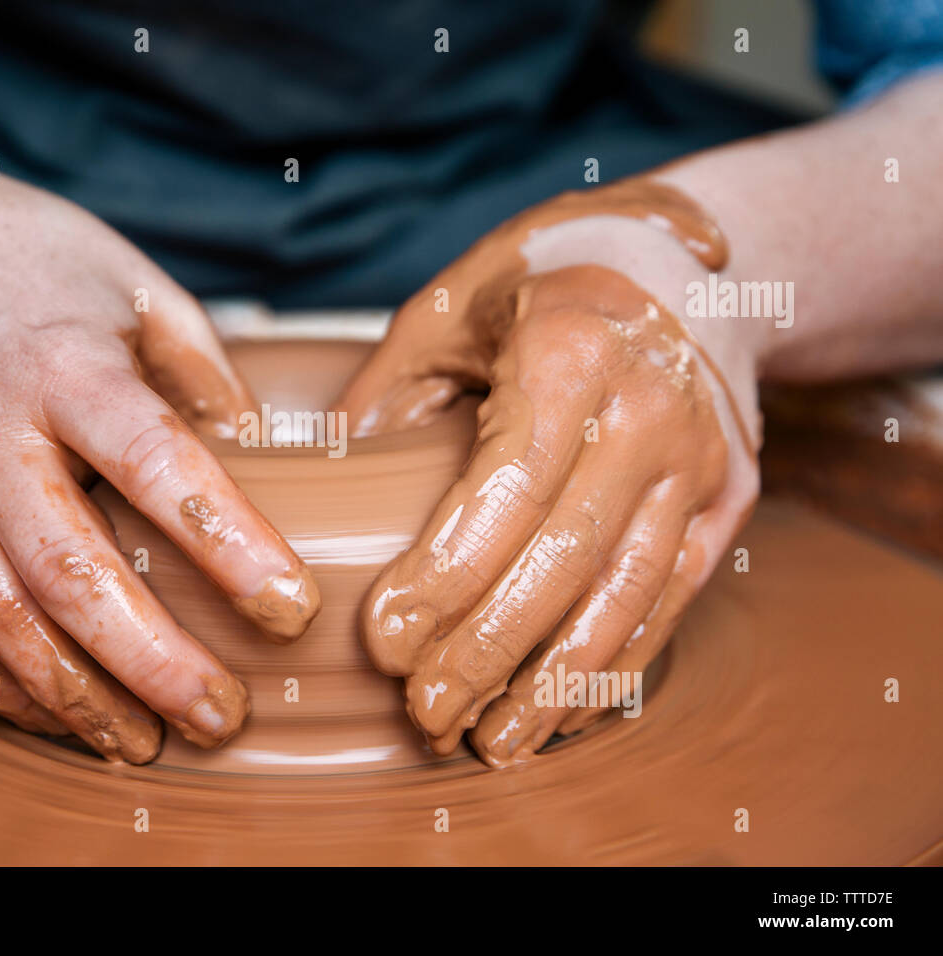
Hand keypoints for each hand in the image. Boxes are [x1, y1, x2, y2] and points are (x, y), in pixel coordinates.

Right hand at [0, 167, 318, 762]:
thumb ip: (200, 369)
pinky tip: (51, 714)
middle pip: (70, 570)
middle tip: (223, 716)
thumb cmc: (30, 266)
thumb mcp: (133, 285)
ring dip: (75, 694)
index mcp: (64, 366)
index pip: (156, 466)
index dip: (228, 545)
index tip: (290, 610)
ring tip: (143, 742)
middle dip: (153, 660)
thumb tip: (259, 458)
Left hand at [336, 182, 761, 765]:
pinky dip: (614, 665)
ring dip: (554, 684)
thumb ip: (388, 393)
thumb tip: (321, 483)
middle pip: (562, 560)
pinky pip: (670, 599)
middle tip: (424, 715)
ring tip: (492, 743)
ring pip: (624, 596)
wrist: (701, 264)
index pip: (503, 490)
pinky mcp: (730, 499)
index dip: (444, 577)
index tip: (384, 643)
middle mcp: (647, 412)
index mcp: (569, 351)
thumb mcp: (453, 304)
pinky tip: (558, 710)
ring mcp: (699, 461)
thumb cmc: (551, 278)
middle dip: (487, 652)